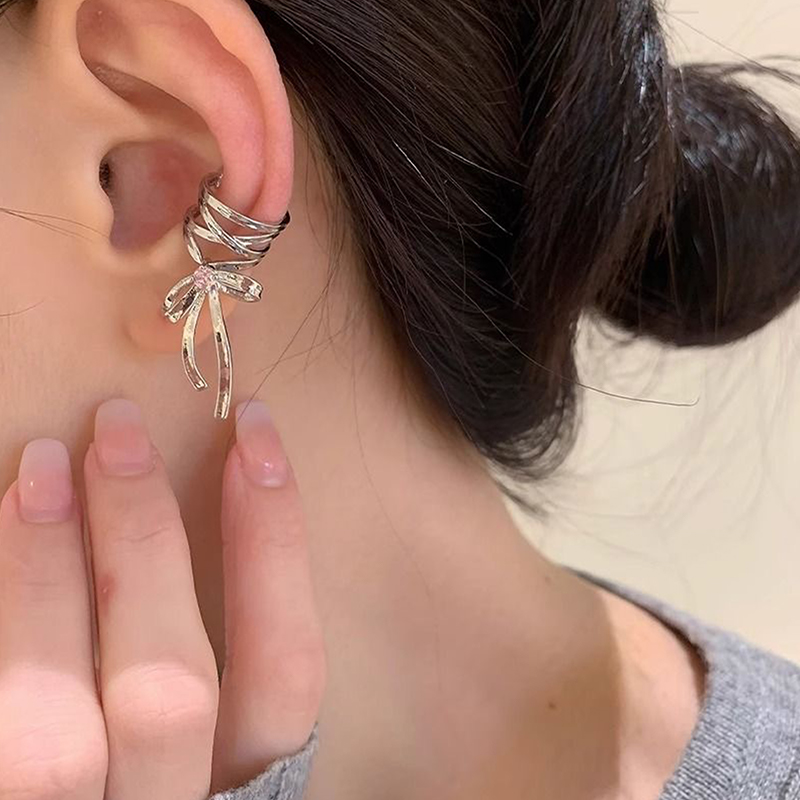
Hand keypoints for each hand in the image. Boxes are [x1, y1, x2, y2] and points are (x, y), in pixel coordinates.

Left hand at [0, 399, 324, 799]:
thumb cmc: (160, 798)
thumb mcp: (211, 771)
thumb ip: (216, 689)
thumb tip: (166, 543)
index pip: (289, 673)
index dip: (276, 548)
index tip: (253, 438)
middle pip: (169, 686)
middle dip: (146, 541)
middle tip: (117, 427)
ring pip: (52, 730)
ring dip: (43, 580)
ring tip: (36, 468)